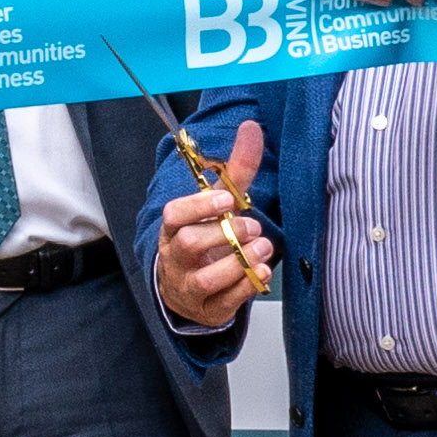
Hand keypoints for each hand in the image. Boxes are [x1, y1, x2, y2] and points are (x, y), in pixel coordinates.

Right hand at [156, 185, 271, 330]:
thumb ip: (235, 171)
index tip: (227, 200)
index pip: (174, 215)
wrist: (189, 291)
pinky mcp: (209, 309)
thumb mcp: (219, 206)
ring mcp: (190, 287)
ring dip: (239, 263)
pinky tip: (263, 272)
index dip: (198, 207)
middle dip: (223, 234)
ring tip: (263, 248)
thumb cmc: (207, 240)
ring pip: (206, 279)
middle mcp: (176, 259)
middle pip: (188, 244)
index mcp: (173, 230)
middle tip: (252, 227)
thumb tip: (251, 127)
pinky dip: (246, 287)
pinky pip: (225, 302)